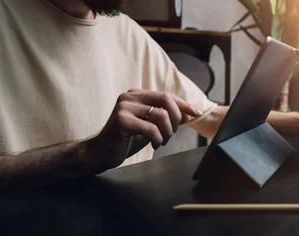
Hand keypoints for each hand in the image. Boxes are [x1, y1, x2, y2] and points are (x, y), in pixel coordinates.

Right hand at [87, 89, 201, 169]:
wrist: (101, 152)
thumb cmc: (127, 139)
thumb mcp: (151, 126)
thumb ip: (166, 118)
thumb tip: (188, 113)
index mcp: (137, 95)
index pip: (167, 95)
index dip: (184, 105)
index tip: (196, 114)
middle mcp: (130, 96)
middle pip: (166, 100)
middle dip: (176, 119)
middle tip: (172, 134)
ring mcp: (124, 107)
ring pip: (161, 115)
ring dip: (167, 132)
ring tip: (162, 141)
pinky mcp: (121, 120)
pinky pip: (151, 129)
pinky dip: (158, 139)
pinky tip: (154, 144)